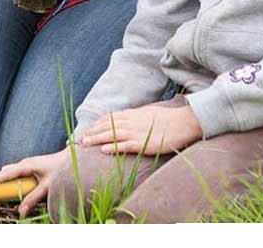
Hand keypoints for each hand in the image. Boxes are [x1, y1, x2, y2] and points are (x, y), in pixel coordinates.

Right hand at [0, 149, 69, 216]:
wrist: (69, 158)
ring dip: (2, 181)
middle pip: (4, 174)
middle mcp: (23, 164)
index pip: (5, 175)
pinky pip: (15, 175)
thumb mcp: (47, 187)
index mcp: (26, 166)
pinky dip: (10, 180)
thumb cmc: (60, 170)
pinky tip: (7, 183)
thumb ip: (34, 198)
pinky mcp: (29, 168)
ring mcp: (26, 165)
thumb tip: (20, 211)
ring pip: (9, 174)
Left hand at [76, 100, 201, 156]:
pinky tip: (104, 150)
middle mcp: (131, 122)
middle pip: (107, 126)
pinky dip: (114, 147)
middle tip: (80, 139)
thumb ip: (135, 116)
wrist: (182, 122)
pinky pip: (126, 145)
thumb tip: (126, 119)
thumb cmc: (167, 119)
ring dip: (97, 139)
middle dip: (92, 132)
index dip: (97, 124)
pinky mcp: (144, 143)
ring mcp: (136, 132)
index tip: (87, 129)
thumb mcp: (147, 113)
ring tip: (85, 143)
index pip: (110, 118)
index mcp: (132, 115)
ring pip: (112, 135)